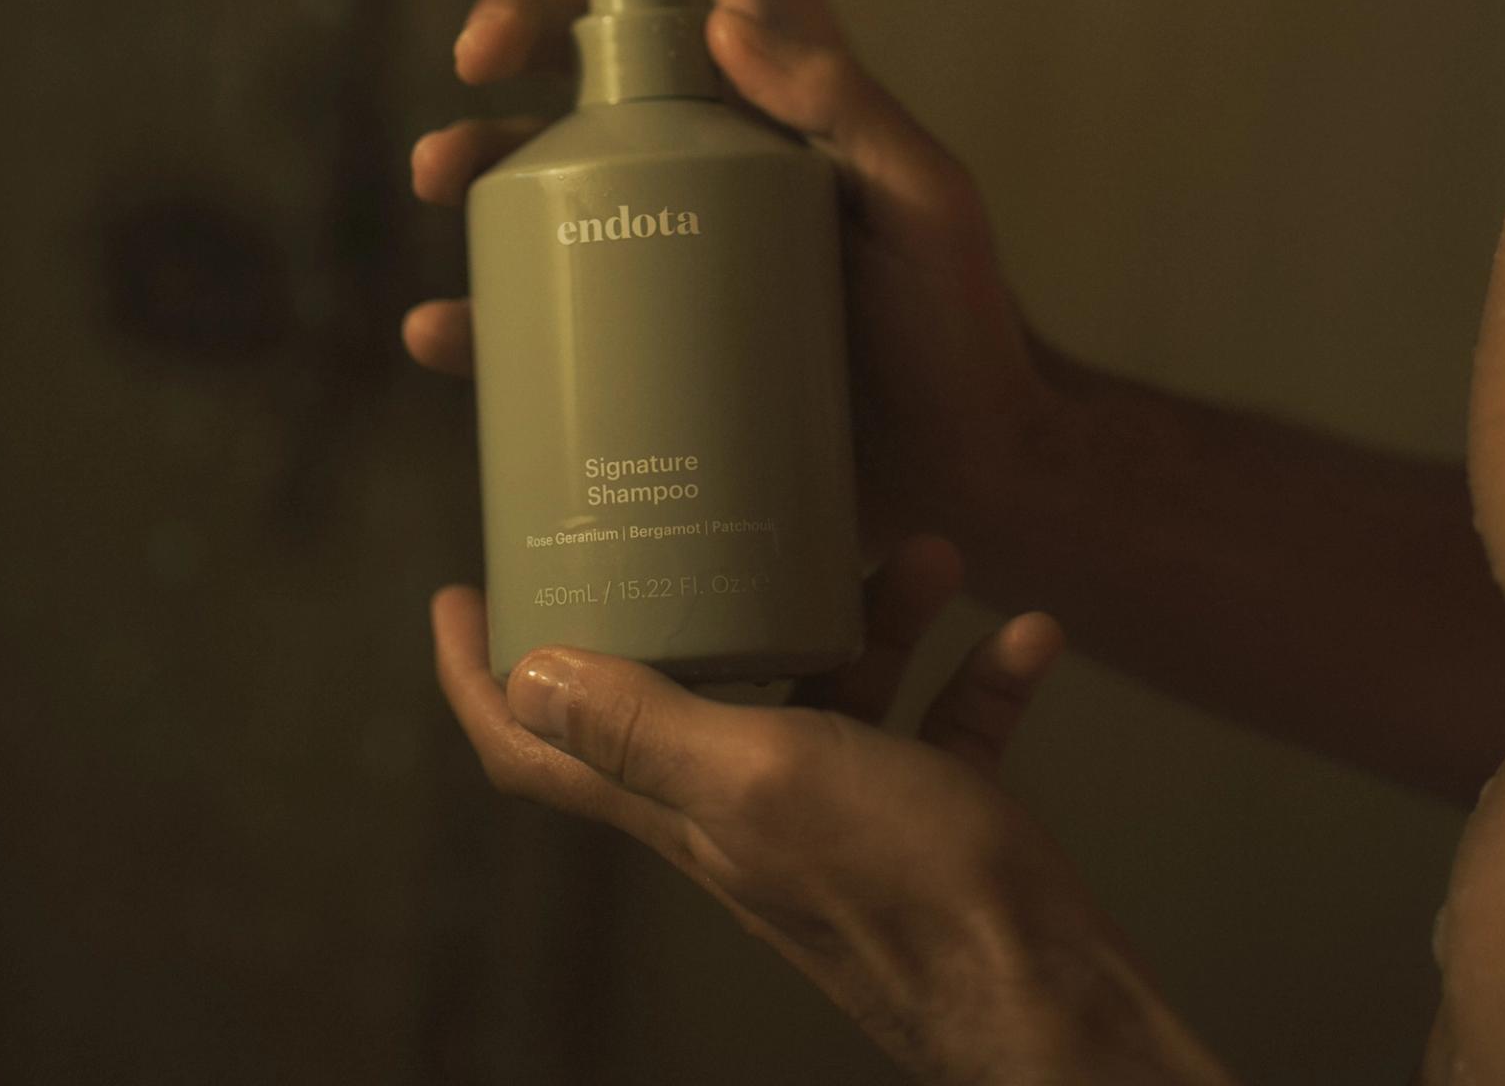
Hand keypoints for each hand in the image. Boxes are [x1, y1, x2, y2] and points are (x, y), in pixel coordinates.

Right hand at [405, 0, 1064, 564]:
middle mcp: (716, 142)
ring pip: (545, 163)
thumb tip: (724, 28)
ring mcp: (671, 233)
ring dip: (475, 154)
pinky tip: (444, 333)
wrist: (961, 476)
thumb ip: (851, 114)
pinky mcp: (645, 333)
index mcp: (787, 86)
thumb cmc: (958, 326)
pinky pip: (539, 307)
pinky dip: (480, 316)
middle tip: (476, 59)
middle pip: (598, 46)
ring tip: (442, 176)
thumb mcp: (928, 207)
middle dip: (522, 22)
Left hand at [430, 534, 1235, 1085]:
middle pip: (690, 692)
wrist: (1043, 991)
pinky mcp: (927, 821)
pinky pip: (941, 724)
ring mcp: (838, 816)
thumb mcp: (762, 779)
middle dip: (708, 595)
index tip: (460, 593)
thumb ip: (649, 730)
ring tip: (926, 552)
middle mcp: (744, 807)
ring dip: (878, 616)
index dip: (479, 679)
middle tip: (713, 512)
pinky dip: (976, 674)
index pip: (535, 751)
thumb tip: (530, 672)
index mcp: (681, 804)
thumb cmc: (902, 885)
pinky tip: (1025, 631)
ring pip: (832, 688)